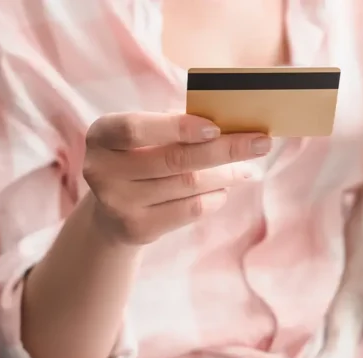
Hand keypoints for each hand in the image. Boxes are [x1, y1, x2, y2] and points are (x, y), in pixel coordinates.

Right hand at [83, 112, 269, 244]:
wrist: (112, 211)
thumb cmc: (140, 158)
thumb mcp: (147, 136)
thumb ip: (177, 124)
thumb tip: (232, 124)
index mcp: (102, 135)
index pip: (135, 128)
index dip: (177, 127)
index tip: (216, 127)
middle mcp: (102, 170)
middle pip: (173, 159)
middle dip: (225, 150)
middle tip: (261, 143)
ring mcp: (117, 203)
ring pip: (187, 185)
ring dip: (226, 174)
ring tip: (246, 168)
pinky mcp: (136, 228)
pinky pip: (189, 210)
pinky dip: (214, 198)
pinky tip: (223, 190)